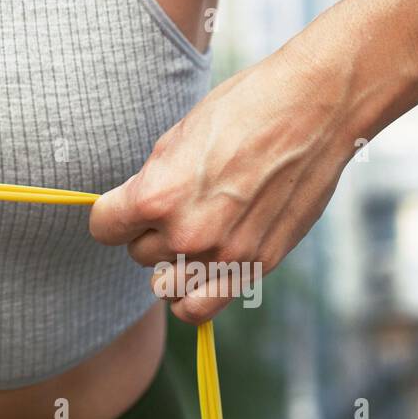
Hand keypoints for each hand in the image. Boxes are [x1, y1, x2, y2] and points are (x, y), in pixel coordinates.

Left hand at [89, 45, 358, 323]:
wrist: (313, 110)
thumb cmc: (243, 111)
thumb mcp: (176, 139)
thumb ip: (151, 185)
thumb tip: (134, 211)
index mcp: (157, 197)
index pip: (104, 228)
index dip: (113, 215)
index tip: (124, 207)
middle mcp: (186, 233)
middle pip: (137, 255)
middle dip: (149, 234)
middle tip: (176, 207)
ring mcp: (223, 255)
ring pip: (165, 285)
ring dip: (171, 265)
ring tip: (190, 237)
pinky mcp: (256, 265)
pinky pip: (201, 307)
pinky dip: (191, 298)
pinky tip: (197, 273)